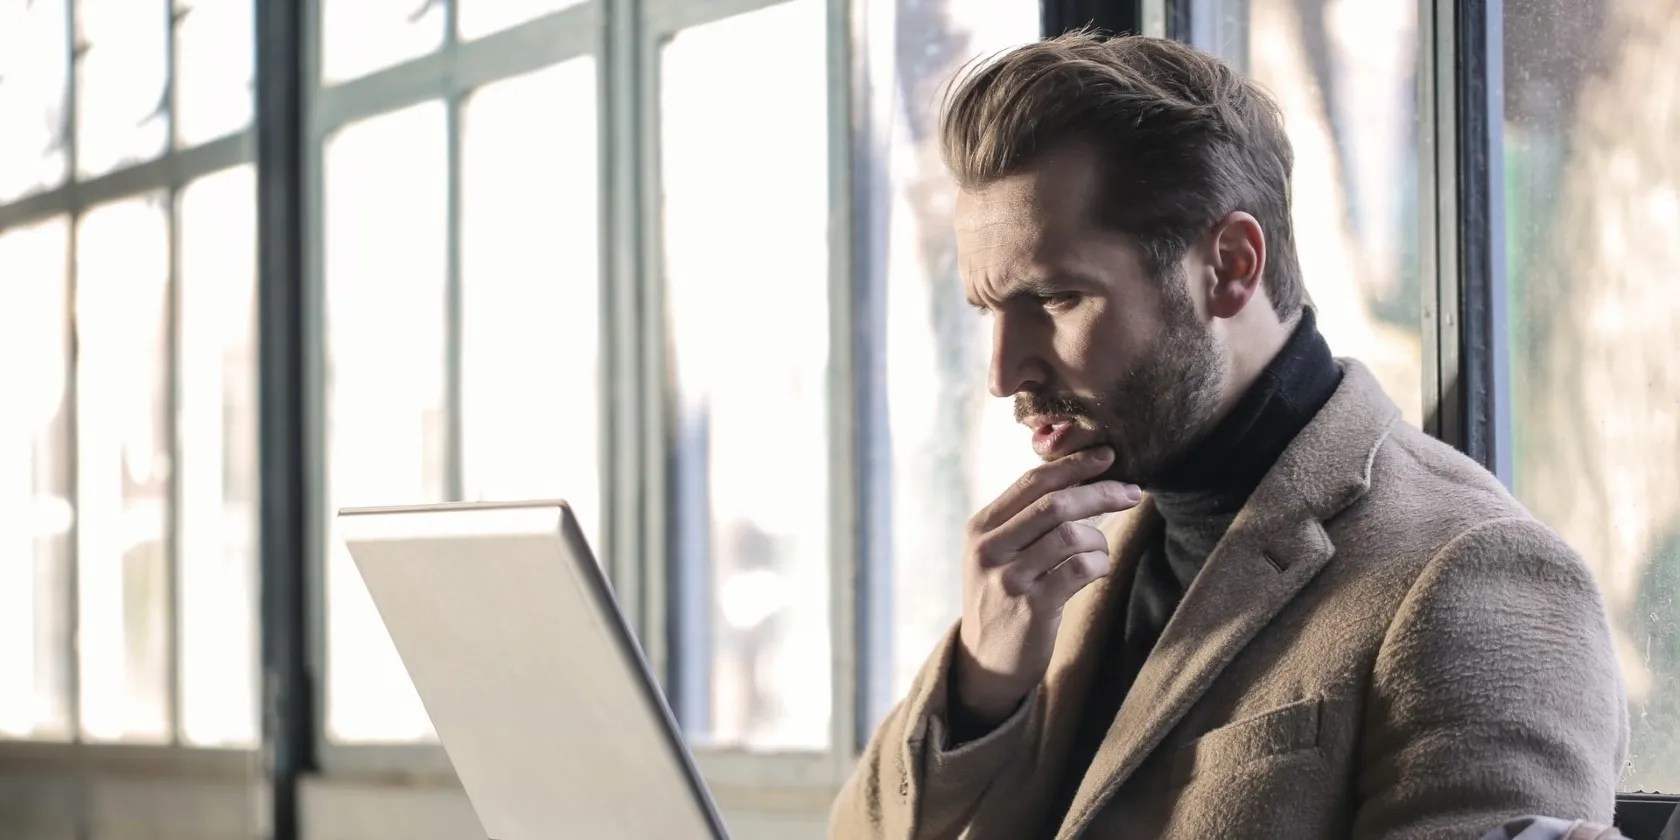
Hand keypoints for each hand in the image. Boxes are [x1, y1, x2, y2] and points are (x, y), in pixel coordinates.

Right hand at [952, 446, 1141, 726]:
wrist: (985, 661)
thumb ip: (1025, 519)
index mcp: (981, 527)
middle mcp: (990, 548)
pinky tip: (1097, 571)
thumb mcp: (998, 554)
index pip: (1032, 482)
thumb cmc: (1003, 598)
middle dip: (1101, 492)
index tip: (1108, 456)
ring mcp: (1008, 578)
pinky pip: (1081, 570)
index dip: (1074, 465)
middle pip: (1055, 504)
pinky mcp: (1031, 607)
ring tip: (1100, 551)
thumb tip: (1080, 478)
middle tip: (1133, 492)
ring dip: (1099, 539)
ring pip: (1072, 535)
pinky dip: (1099, 564)